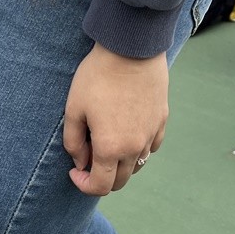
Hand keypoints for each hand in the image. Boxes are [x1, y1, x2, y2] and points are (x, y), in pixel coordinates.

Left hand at [65, 42, 168, 195]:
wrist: (132, 47)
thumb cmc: (98, 76)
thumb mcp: (73, 109)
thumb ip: (73, 143)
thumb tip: (80, 163)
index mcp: (110, 149)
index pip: (100, 186)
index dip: (84, 185)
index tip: (75, 171)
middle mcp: (134, 148)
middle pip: (119, 181)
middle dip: (101, 178)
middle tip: (88, 159)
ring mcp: (151, 135)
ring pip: (136, 165)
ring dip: (119, 165)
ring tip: (106, 144)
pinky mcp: (161, 120)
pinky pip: (150, 147)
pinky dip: (137, 150)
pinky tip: (126, 134)